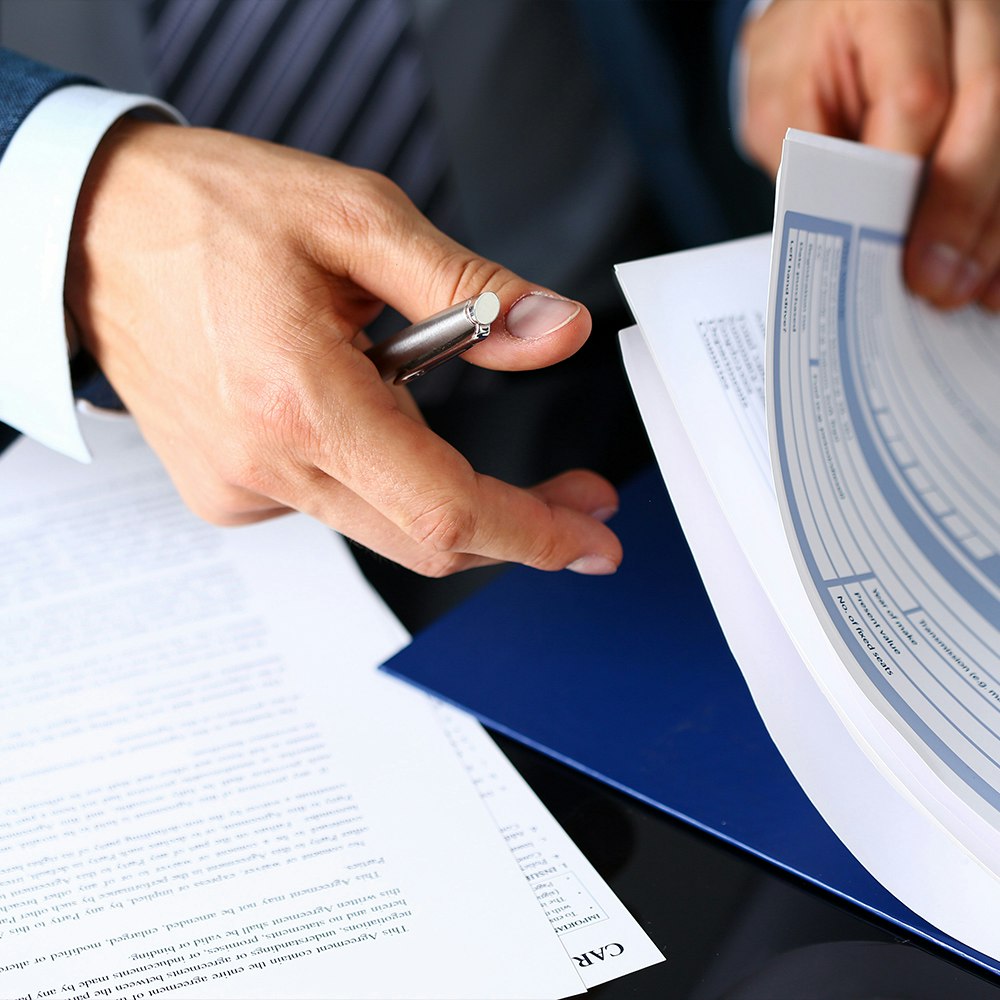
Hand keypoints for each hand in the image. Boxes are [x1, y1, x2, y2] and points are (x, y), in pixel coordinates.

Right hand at [65, 120, 620, 576]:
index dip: (533, 534)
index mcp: (301, 399)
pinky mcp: (227, 494)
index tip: (592, 541)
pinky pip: (334, 502)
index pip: (444, 509)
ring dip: (439, 481)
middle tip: (576, 496)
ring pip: (383, 522)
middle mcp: (265, 465)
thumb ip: (470, 289)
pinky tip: (341, 398)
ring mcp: (240, 490)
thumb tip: (556, 335)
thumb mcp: (357, 218)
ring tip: (399, 371)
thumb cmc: (213, 213)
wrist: (97, 233)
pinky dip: (373, 466)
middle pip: (425, 538)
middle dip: (515, 525)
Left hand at [740, 0, 999, 310]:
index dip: (912, 183)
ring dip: (996, 221)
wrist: (832, 10)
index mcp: (893, 0)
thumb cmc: (806, 54)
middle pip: (988, 107)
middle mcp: (965, 4)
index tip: (896, 253)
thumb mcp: (780, 97)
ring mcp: (999, 33)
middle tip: (938, 286)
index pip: (917, 96)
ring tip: (975, 291)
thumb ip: (807, 152)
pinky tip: (995, 269)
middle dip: (963, 209)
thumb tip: (844, 235)